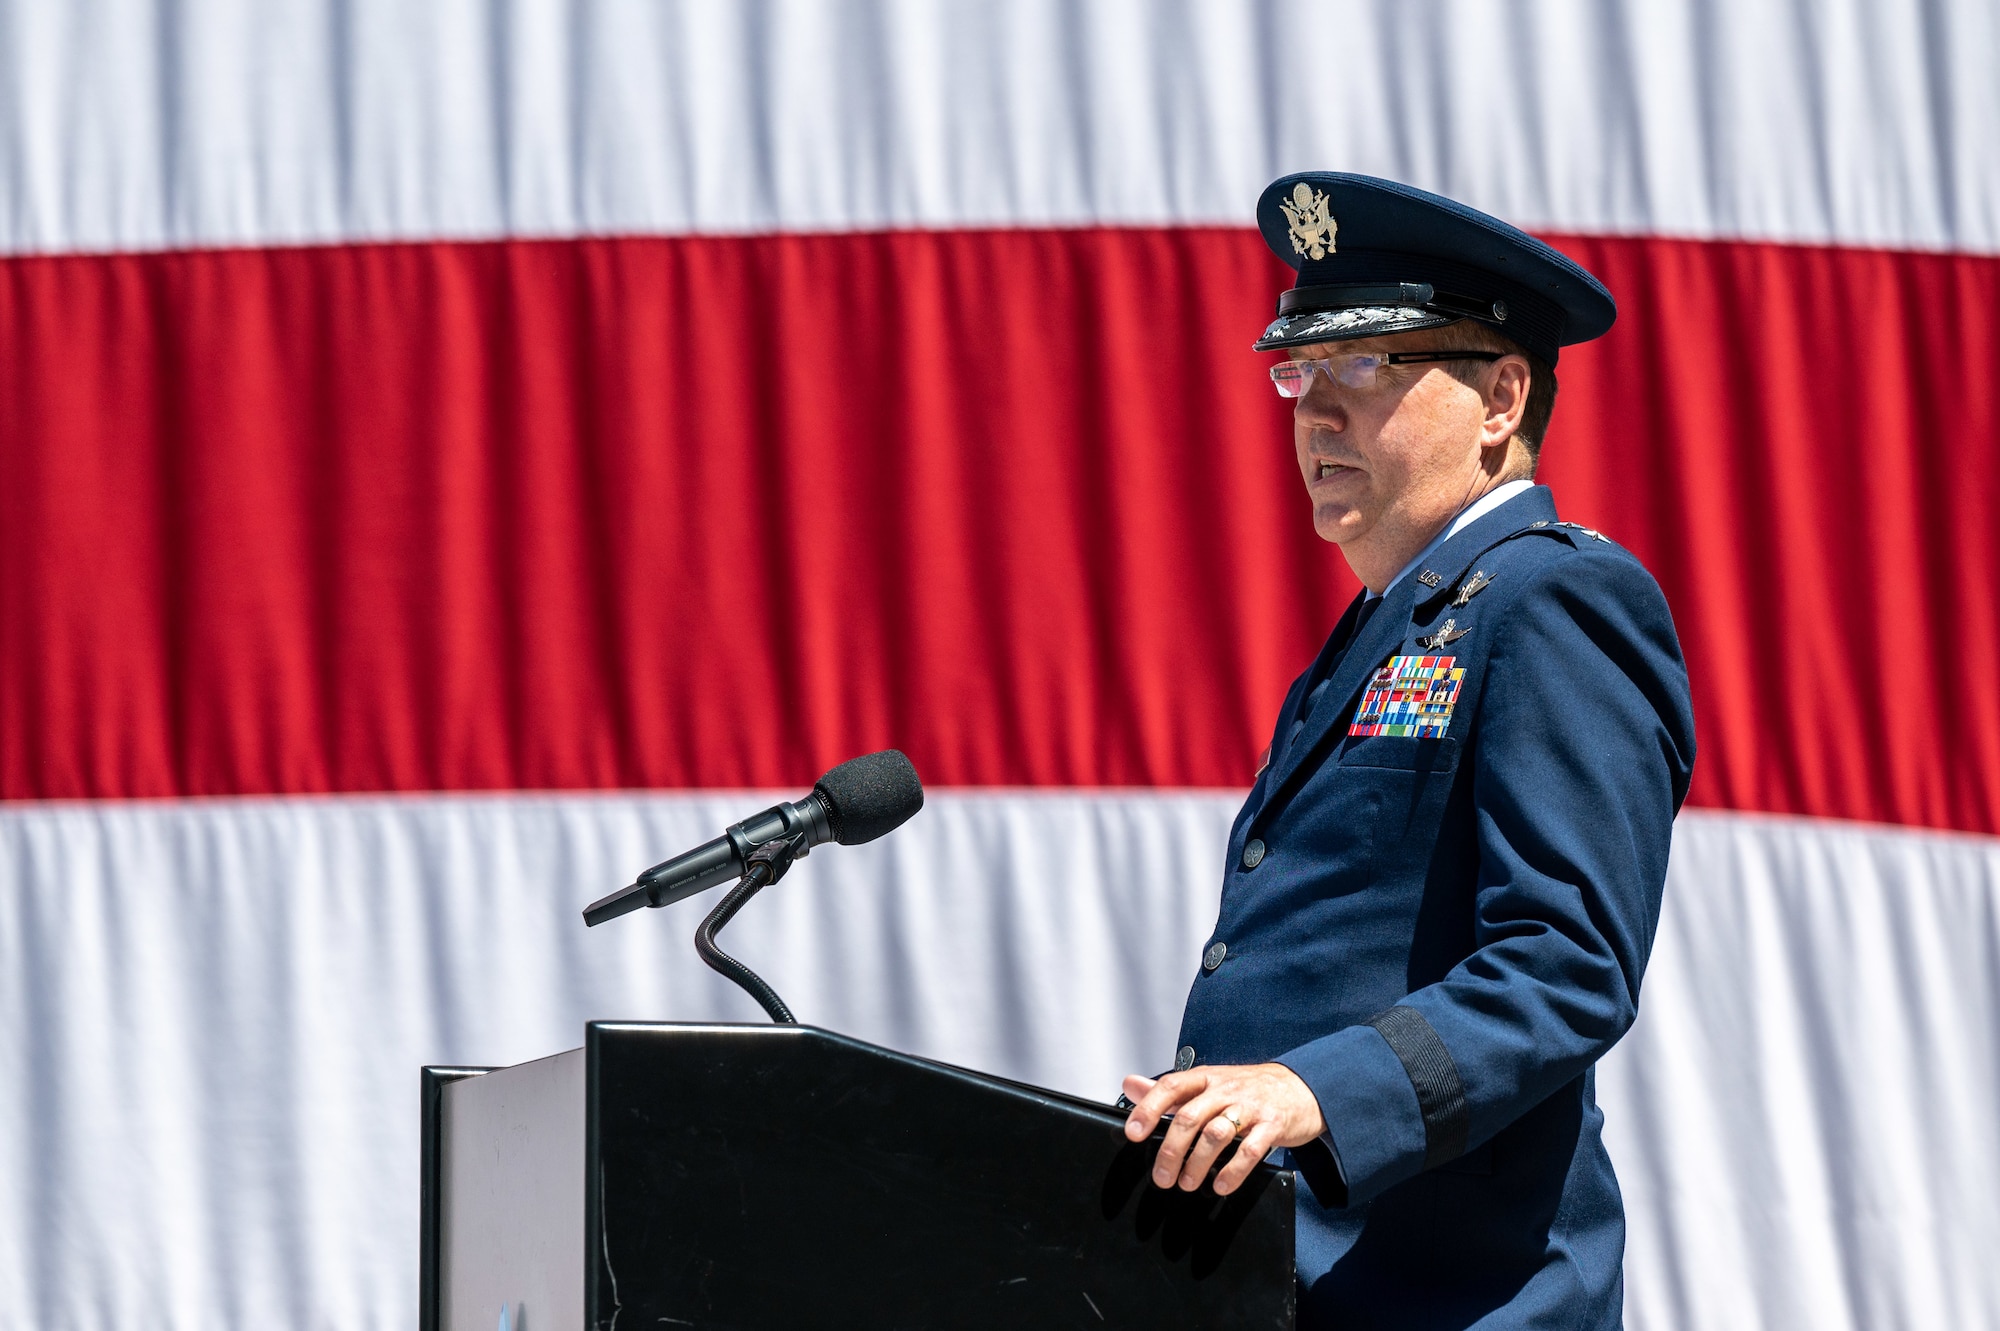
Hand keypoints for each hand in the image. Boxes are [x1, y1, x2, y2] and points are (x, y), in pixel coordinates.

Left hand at [1121, 1063, 1326, 1195]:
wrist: (1302, 1085)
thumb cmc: (1249, 1087)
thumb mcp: (1209, 1081)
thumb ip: (1170, 1089)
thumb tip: (1130, 1085)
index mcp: (1206, 1077)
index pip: (1172, 1086)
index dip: (1149, 1108)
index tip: (1134, 1133)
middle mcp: (1226, 1089)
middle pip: (1190, 1117)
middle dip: (1171, 1150)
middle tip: (1161, 1177)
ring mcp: (1250, 1106)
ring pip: (1216, 1134)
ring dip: (1198, 1163)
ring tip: (1187, 1184)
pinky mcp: (1273, 1125)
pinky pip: (1250, 1150)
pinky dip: (1233, 1171)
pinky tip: (1221, 1185)